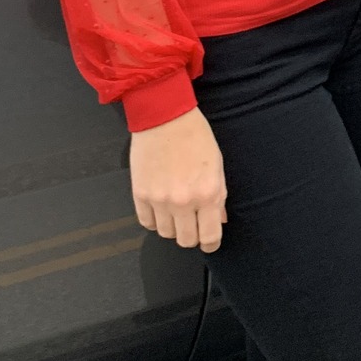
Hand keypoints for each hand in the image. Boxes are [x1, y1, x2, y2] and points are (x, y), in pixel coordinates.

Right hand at [130, 107, 227, 252]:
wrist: (164, 117)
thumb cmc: (193, 135)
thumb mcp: (216, 165)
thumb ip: (219, 196)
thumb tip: (219, 219)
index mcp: (208, 193)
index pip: (210, 236)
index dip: (211, 243)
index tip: (210, 241)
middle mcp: (183, 201)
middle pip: (186, 240)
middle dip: (192, 236)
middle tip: (193, 225)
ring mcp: (160, 199)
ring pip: (165, 234)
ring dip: (172, 227)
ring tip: (176, 211)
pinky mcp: (140, 194)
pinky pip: (146, 222)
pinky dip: (154, 219)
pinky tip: (160, 207)